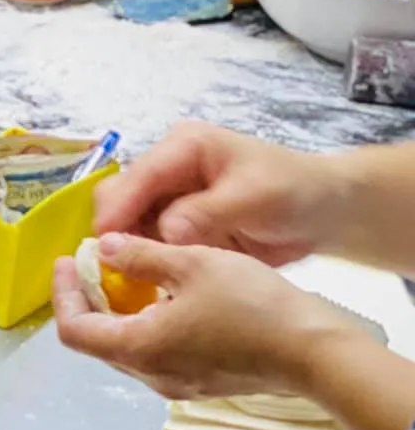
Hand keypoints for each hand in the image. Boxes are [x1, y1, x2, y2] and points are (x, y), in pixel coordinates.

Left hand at [52, 236, 361, 399]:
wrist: (317, 354)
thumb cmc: (253, 305)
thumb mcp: (192, 263)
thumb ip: (140, 256)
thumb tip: (104, 248)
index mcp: (139, 348)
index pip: (73, 329)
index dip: (62, 294)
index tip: (68, 261)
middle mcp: (151, 375)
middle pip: (97, 340)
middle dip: (88, 299)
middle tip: (95, 262)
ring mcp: (178, 385)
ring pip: (128, 347)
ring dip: (119, 311)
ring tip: (129, 273)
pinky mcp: (203, 384)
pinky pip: (158, 354)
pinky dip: (147, 324)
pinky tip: (166, 296)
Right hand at [92, 123, 342, 266]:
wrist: (326, 212)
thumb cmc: (295, 192)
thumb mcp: (255, 197)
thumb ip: (208, 212)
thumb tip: (166, 231)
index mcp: (184, 148)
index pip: (138, 176)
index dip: (118, 209)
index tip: (103, 244)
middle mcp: (168, 169)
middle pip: (121, 196)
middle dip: (114, 230)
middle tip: (111, 267)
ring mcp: (171, 198)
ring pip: (129, 223)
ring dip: (127, 248)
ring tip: (125, 279)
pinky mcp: (178, 224)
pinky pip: (149, 242)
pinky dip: (146, 260)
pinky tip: (145, 280)